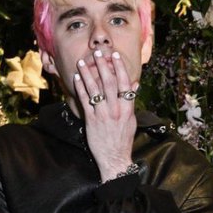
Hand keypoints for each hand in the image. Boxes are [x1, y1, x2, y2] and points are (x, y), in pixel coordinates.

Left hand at [73, 49, 137, 181]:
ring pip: (95, 90)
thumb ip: (131, 101)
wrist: (115, 158)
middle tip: (97, 53)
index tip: (115, 55)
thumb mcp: (131, 120)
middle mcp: (116, 110)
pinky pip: (85, 101)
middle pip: (109, 83)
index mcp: (127, 109)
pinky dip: (81, 89)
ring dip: (88, 74)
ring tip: (82, 62)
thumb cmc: (123, 139)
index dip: (119, 68)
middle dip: (102, 66)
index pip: (124, 83)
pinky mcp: (92, 121)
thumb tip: (134, 83)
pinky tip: (77, 79)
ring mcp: (103, 115)